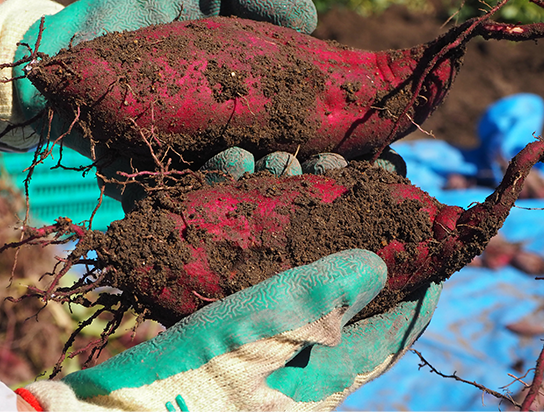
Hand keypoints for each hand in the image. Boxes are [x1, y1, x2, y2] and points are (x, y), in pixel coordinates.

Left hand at [0, 0, 316, 211]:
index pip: (294, 137)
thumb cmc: (122, 27)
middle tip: (308, 165)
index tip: (350, 151)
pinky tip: (215, 191)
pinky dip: (195, 202)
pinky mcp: (139, 189)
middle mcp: (212, 147)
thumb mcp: (185, 0)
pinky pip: (172, 206)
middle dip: (294, 175)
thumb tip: (309, 12)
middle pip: (267, 174)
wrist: (50, 58)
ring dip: (248, 186)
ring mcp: (177, 172)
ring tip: (260, 164)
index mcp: (236, 112)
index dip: (328, 150)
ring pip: (224, 192)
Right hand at [18, 149, 439, 410]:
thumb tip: (378, 264)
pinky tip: (224, 170)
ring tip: (269, 157)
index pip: (390, 326)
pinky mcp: (206, 309)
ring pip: (279, 250)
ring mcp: (248, 326)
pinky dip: (229, 208)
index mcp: (323, 365)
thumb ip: (326, 297)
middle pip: (332, 272)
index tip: (426, 233)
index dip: (415, 282)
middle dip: (334, 212)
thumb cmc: (197, 381)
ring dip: (277, 198)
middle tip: (327, 167)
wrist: (116, 410)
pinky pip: (231, 250)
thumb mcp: (269, 333)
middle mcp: (293, 345)